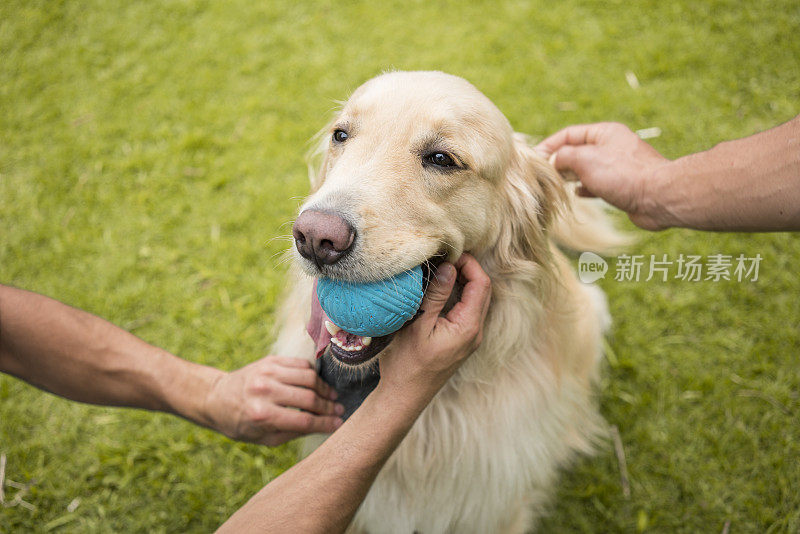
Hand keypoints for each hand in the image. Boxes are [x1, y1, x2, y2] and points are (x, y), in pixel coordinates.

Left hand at [202, 356, 343, 445]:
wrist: (217, 398)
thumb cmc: (242, 424)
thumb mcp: (265, 438)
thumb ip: (295, 432)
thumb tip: (325, 425)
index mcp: (262, 415)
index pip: (304, 421)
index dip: (326, 423)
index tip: (339, 424)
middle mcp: (264, 391)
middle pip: (309, 398)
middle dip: (328, 406)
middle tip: (339, 410)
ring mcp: (267, 372)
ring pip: (309, 377)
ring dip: (324, 388)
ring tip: (331, 397)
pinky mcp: (270, 360)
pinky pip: (300, 364)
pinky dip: (313, 374)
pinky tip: (317, 384)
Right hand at [378, 254, 491, 401]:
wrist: (405, 396)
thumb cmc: (407, 364)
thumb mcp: (418, 324)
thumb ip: (436, 295)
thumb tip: (449, 267)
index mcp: (468, 327)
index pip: (481, 284)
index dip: (469, 264)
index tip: (448, 254)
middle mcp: (475, 332)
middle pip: (483, 290)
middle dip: (468, 269)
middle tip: (444, 257)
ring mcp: (470, 338)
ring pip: (476, 299)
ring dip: (463, 281)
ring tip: (440, 269)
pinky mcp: (461, 341)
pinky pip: (468, 310)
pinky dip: (459, 294)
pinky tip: (440, 288)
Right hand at [535, 122, 670, 229]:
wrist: (658, 197)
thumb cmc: (623, 174)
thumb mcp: (585, 159)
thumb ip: (564, 156)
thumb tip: (553, 160)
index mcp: (604, 133)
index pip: (569, 134)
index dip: (550, 145)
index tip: (535, 159)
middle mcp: (612, 146)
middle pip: (577, 151)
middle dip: (559, 162)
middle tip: (543, 175)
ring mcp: (618, 166)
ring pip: (587, 168)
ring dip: (571, 176)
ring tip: (557, 185)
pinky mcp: (622, 185)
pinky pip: (597, 183)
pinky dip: (586, 187)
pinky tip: (578, 193)